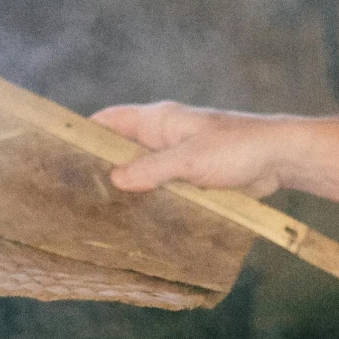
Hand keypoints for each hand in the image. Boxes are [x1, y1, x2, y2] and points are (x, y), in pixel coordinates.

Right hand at [92, 103, 293, 198]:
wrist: (279, 158)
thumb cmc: (237, 149)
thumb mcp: (189, 159)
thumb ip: (152, 169)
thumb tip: (116, 179)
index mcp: (158, 120)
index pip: (110, 120)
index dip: (84, 133)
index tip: (59, 152)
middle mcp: (163, 135)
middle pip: (121, 148)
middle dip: (102, 166)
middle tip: (76, 193)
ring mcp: (177, 156)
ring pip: (141, 171)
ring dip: (127, 187)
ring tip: (99, 210)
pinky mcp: (192, 176)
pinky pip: (162, 186)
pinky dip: (150, 198)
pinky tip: (137, 218)